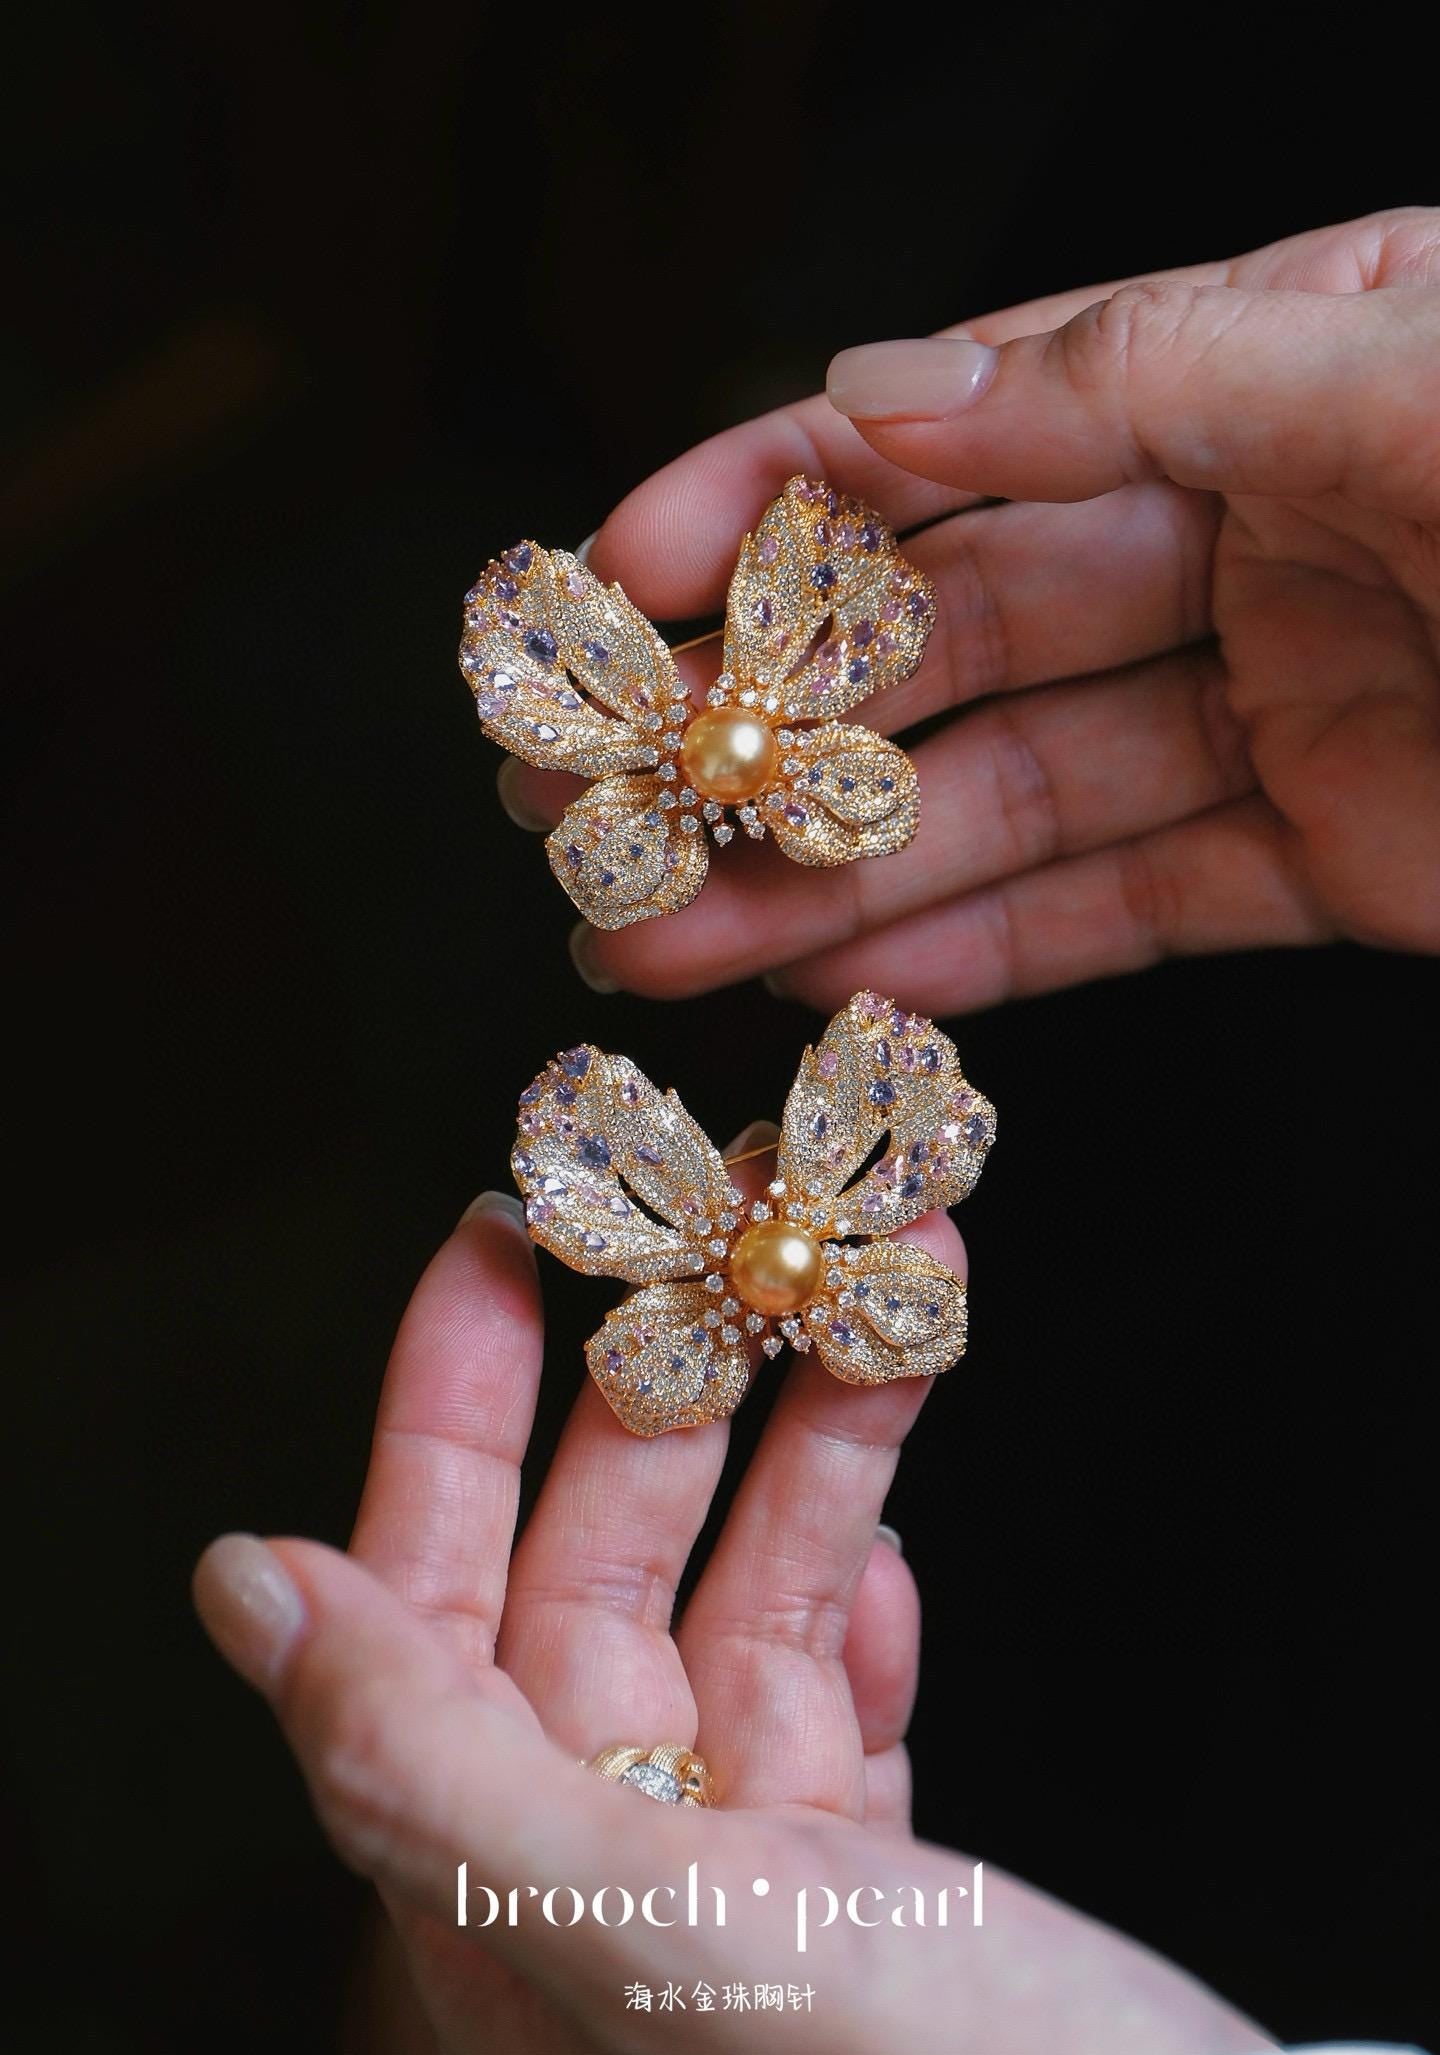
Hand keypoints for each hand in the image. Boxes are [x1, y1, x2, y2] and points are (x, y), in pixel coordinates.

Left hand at [194, 1177, 1267, 2054]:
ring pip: (746, 1598)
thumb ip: (429, 1762)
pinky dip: (868, 1592)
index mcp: (509, 1894)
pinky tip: (898, 1536)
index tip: (496, 1243)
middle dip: (666, 1379)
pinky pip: (836, 1685)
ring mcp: (744, 1880)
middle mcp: (604, 1878)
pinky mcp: (868, 1890)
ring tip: (886, 1288)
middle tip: (721, 1213)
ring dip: (815, 1442)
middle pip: (596, 1568)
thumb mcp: (655, 1938)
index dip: (447, 1410)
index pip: (424, 1600)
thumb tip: (246, 1583)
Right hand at [501, 206, 1439, 1012]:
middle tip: (588, 813)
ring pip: (1011, 792)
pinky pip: (1125, 903)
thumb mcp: (1421, 382)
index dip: (773, 495)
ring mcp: (1288, 698)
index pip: (968, 421)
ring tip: (653, 944)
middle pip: (953, 632)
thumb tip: (878, 390)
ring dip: (828, 875)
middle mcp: (1253, 524)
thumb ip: (1149, 377)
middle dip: (758, 728)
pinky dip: (985, 954)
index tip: (609, 575)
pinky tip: (840, 987)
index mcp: (1269, 360)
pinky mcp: (1333, 857)